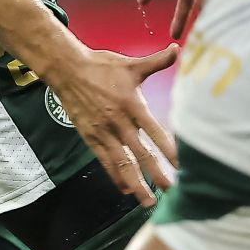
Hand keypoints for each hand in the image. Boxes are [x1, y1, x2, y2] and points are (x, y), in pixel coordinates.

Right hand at [44, 45, 179, 207]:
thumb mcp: (131, 64)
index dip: (169, 150)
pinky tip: (125, 188)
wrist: (68, 70)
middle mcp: (119, 122)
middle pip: (141, 153)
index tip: (182, 166)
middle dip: (156, 174)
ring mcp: (104, 132)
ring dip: (136, 183)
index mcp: (132, 104)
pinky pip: (105, 161)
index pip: (155, 132)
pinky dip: (115, 176)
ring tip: (148, 201)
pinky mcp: (91, 137)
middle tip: (170, 191)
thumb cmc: (101, 66)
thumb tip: (178, 48)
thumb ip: (156, 61)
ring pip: (122, 163)